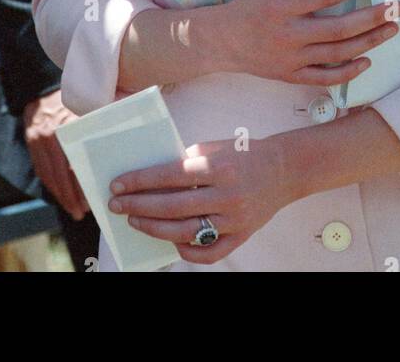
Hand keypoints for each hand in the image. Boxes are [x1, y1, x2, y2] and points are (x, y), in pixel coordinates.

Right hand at [23, 91, 89, 220]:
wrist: (43, 88)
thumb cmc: (73, 99)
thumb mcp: (89, 107)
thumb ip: (100, 124)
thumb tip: (120, 144)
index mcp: (70, 126)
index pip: (75, 163)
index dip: (82, 184)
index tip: (92, 199)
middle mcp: (52, 135)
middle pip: (62, 174)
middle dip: (72, 196)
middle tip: (83, 212)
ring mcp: (39, 139)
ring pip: (50, 175)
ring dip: (61, 195)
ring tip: (73, 210)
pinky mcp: (31, 142)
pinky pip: (41, 170)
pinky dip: (51, 184)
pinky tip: (60, 194)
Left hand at [107, 134, 293, 263]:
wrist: (283, 169)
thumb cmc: (243, 154)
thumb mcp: (213, 147)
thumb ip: (185, 162)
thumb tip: (150, 179)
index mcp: (217, 166)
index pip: (169, 175)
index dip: (140, 181)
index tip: (118, 184)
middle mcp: (226, 194)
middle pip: (173, 206)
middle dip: (139, 206)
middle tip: (117, 205)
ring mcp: (235, 219)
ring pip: (185, 231)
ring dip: (154, 228)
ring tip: (135, 222)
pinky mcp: (241, 236)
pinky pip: (209, 252)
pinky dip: (185, 250)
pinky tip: (169, 240)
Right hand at [216, 0, 399, 85]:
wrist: (223, 43)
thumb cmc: (250, 7)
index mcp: (284, 5)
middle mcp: (290, 33)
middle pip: (339, 28)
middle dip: (373, 17)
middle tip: (398, 7)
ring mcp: (292, 58)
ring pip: (338, 53)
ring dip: (369, 41)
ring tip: (392, 29)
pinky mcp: (292, 76)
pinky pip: (325, 78)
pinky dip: (348, 72)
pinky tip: (367, 60)